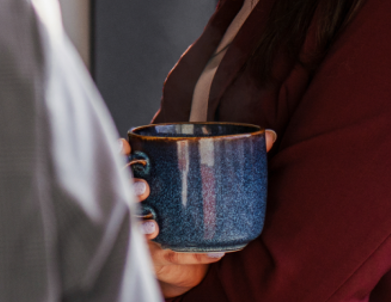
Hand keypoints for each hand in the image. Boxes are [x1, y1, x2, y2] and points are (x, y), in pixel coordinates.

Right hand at [120, 130, 276, 297]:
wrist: (186, 249)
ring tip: (155, 224)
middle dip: (131, 187)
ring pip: (136, 224)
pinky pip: (168, 255)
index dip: (120, 152)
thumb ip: (234, 152)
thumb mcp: (208, 175)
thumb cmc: (196, 201)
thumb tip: (270, 134)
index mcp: (149, 173)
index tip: (123, 146)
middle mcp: (142, 200)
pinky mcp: (159, 255)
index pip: (126, 159)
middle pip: (126, 190)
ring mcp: (147, 228)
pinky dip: (185, 256)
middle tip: (144, 187)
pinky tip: (200, 251)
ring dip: (143, 223)